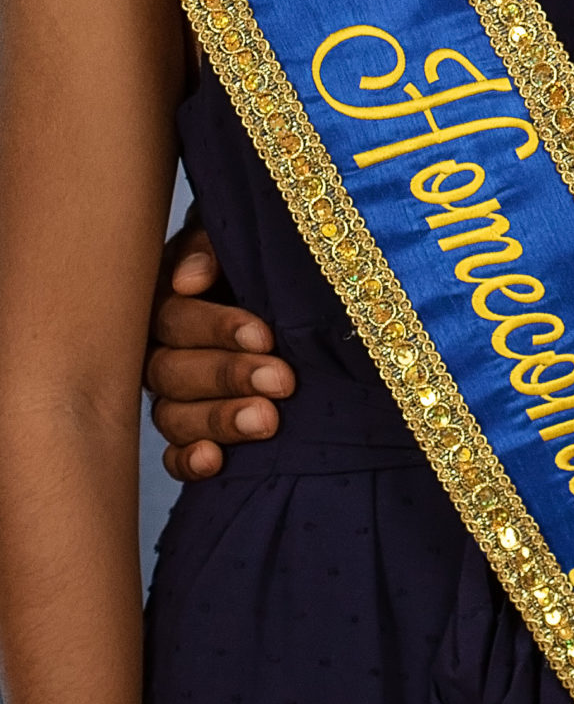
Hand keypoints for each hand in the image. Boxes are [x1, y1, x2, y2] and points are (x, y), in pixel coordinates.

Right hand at [145, 224, 293, 480]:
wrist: (284, 289)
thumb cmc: (255, 259)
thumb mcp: (237, 241)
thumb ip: (211, 248)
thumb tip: (188, 280)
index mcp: (166, 300)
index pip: (176, 319)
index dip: (217, 328)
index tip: (265, 335)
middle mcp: (160, 349)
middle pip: (172, 372)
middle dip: (230, 376)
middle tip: (283, 380)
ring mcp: (171, 395)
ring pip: (174, 416)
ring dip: (219, 419)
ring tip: (267, 421)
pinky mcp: (188, 433)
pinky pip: (174, 455)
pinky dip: (188, 461)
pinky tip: (214, 462)